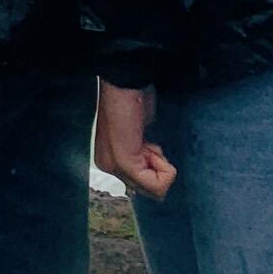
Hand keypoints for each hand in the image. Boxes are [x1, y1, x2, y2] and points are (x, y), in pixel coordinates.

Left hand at [95, 82, 175, 200]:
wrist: (126, 82)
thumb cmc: (135, 100)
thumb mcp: (142, 135)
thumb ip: (144, 157)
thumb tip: (160, 184)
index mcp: (109, 160)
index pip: (144, 186)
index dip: (156, 164)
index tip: (146, 142)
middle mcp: (107, 167)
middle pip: (150, 191)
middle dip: (158, 166)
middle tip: (147, 143)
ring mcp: (114, 167)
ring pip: (155, 191)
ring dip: (161, 164)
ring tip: (146, 141)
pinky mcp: (125, 164)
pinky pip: (158, 186)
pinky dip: (165, 167)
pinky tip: (150, 145)